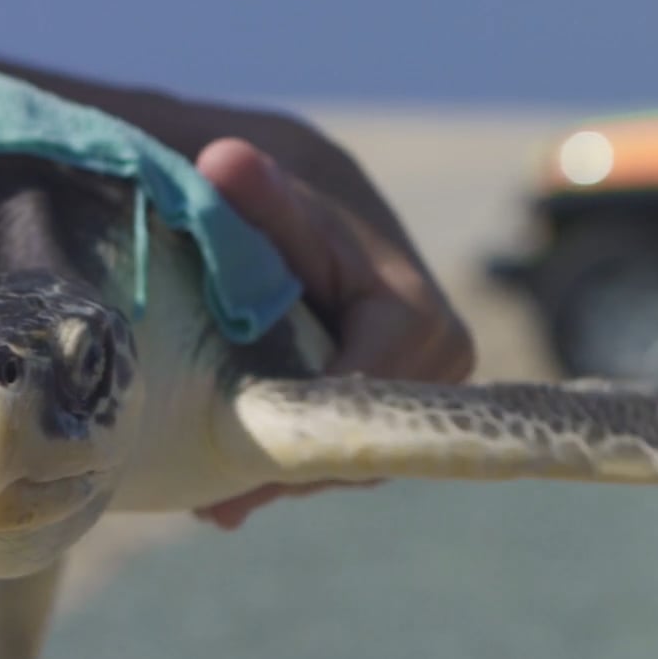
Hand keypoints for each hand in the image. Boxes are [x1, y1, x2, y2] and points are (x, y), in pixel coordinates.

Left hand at [190, 134, 475, 529]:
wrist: (303, 210)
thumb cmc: (276, 203)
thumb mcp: (263, 197)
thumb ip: (251, 193)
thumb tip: (225, 159)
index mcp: (415, 313)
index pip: (361, 395)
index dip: (298, 428)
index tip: (231, 455)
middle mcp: (442, 357)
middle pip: (362, 441)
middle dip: (291, 467)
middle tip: (215, 499)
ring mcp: (429, 389)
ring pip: (357, 459)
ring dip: (292, 477)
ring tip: (218, 494)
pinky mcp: (404, 408)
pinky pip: (355, 456)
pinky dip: (298, 468)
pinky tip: (234, 488)